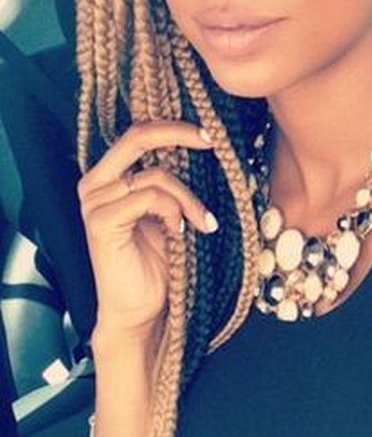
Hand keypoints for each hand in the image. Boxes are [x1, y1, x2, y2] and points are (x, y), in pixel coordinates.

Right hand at [78, 120, 216, 339]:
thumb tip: (202, 145)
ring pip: (156, 175)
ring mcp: (95, 202)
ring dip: (188, 198)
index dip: (173, 126)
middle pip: (137, 136)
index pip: (138, 133)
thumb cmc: (157, 263)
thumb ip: (170, 181)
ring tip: (203, 222)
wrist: (141, 310)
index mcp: (109, 176)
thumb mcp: (169, 211)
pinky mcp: (100, 222)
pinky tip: (179, 231)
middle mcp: (95, 183)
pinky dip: (173, 211)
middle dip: (178, 133)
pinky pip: (149, 197)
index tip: (208, 133)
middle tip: (211, 141)